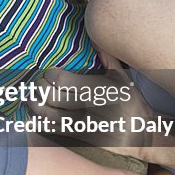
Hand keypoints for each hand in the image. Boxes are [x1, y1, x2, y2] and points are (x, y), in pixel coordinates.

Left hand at [29, 67, 157, 153]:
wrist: (142, 133)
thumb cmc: (130, 101)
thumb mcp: (122, 77)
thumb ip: (106, 56)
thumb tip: (94, 35)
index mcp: (99, 90)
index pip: (62, 81)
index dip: (50, 75)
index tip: (49, 72)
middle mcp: (90, 109)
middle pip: (51, 97)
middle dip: (40, 87)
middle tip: (38, 82)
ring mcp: (84, 126)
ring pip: (48, 115)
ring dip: (35, 103)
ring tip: (32, 96)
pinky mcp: (81, 139)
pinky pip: (53, 130)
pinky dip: (40, 120)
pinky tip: (37, 112)